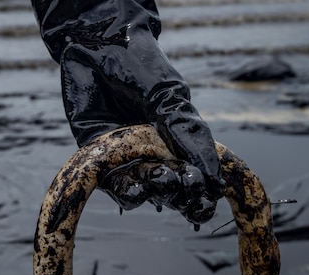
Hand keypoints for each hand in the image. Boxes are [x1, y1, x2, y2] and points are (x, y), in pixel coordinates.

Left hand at [33, 0, 225, 223]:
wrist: (95, 43)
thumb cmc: (139, 65)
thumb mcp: (170, 96)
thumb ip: (187, 133)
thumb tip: (213, 176)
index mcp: (175, 141)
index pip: (192, 174)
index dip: (201, 189)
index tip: (210, 196)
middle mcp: (151, 153)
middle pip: (169, 188)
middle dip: (180, 193)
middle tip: (186, 189)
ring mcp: (124, 156)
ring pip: (142, 188)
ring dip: (153, 192)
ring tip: (161, 186)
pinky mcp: (95, 156)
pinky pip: (111, 182)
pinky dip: (124, 190)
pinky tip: (136, 190)